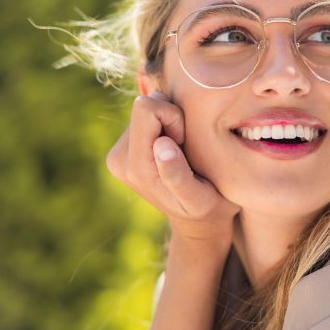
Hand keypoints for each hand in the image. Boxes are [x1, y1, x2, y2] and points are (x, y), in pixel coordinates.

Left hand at [106, 91, 240, 245]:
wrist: (197, 222)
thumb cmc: (209, 208)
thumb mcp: (199, 197)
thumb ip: (178, 174)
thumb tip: (160, 145)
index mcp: (135, 167)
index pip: (146, 109)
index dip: (174, 118)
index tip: (186, 143)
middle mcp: (119, 158)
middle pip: (144, 106)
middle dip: (172, 120)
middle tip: (186, 149)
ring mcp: (119, 153)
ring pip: (146, 110)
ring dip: (170, 125)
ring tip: (183, 153)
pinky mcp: (125, 148)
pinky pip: (146, 117)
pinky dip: (166, 127)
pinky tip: (176, 151)